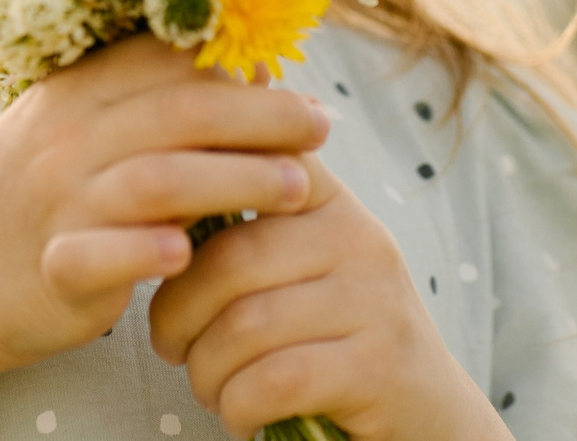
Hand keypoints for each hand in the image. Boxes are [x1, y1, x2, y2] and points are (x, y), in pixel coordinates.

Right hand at [0, 36, 329, 387]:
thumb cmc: (32, 198)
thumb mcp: (72, 128)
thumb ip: (141, 100)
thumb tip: (244, 72)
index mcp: (76, 93)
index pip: (166, 60)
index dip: (235, 64)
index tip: (292, 78)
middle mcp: (66, 137)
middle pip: (179, 112)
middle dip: (262, 117)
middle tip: (322, 127)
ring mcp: (57, 202)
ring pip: (158, 179)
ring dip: (237, 180)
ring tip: (301, 190)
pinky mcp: (52, 267)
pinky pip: (100, 253)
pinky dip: (145, 252)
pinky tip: (188, 256)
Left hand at [146, 153, 511, 440]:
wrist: (429, 418)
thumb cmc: (337, 340)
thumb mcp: (302, 266)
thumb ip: (248, 223)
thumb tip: (152, 183)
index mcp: (328, 200)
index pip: (250, 162)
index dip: (188, 181)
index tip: (147, 220)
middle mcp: (358, 236)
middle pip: (229, 260)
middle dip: (177, 315)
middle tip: (172, 348)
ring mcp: (375, 300)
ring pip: (246, 326)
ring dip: (207, 371)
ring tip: (209, 386)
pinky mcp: (379, 366)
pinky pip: (274, 380)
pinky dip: (238, 406)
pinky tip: (241, 415)